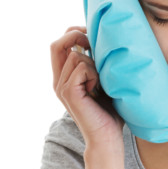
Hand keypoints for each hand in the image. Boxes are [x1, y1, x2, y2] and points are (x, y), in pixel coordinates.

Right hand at [50, 26, 123, 145]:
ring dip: (94, 63)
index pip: (58, 44)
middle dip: (77, 37)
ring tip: (101, 81)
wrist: (108, 136)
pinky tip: (99, 88)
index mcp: (64, 76)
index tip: (92, 34)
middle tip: (96, 48)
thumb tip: (101, 39)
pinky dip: (95, 73)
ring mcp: (61, 86)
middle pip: (57, 44)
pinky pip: (82, 67)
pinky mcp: (69, 92)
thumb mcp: (102, 80)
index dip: (72, 32)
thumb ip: (96, 62)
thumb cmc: (110, 109)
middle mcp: (58, 80)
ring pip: (75, 55)